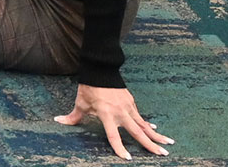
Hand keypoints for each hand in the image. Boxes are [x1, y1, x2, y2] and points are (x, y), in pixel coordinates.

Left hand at [56, 82, 172, 158]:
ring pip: (144, 125)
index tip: (128, 158)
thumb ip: (73, 116)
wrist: (101, 70)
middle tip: (163, 154)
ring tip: (168, 144)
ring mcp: (128, 107)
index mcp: (106, 114)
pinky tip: (155, 131)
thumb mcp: (81, 102)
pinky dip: (148, 125)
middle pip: (138, 132)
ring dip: (156, 135)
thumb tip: (58, 120)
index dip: (119, 147)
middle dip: (150, 144)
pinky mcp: (131, 102)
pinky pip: (141, 117)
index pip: (114, 135)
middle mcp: (120, 112)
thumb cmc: (89, 87)